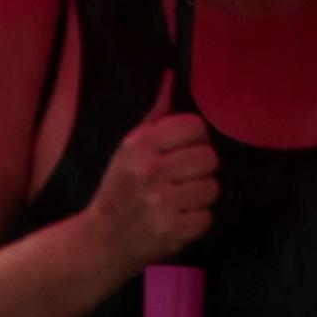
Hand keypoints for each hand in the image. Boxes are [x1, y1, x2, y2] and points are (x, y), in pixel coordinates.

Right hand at [86, 76, 215, 276]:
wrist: (103, 239)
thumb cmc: (119, 189)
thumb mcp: (129, 148)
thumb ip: (156, 116)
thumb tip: (172, 77)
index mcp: (140, 144)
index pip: (195, 127)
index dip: (195, 139)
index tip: (184, 150)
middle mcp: (151, 170)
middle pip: (209, 158)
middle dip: (200, 169)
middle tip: (182, 178)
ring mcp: (163, 201)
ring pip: (212, 188)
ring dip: (200, 196)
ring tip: (179, 199)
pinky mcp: (174, 229)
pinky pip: (207, 217)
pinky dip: (196, 220)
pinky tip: (177, 218)